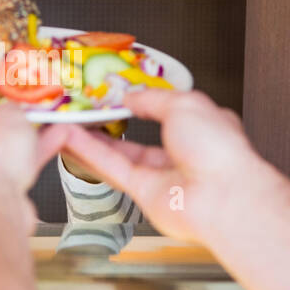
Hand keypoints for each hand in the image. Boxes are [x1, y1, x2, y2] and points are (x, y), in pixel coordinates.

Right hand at [61, 89, 256, 243]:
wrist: (223, 195)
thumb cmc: (218, 148)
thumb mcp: (184, 104)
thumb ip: (152, 98)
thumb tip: (130, 96)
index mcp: (200, 128)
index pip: (165, 111)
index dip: (139, 102)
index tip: (113, 94)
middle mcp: (181, 153)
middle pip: (137, 137)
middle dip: (109, 124)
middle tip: (83, 110)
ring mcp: (162, 176)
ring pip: (120, 154)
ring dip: (92, 139)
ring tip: (66, 123)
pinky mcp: (144, 193)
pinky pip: (113, 169)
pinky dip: (91, 154)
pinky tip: (71, 140)